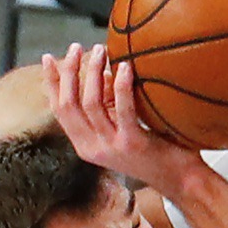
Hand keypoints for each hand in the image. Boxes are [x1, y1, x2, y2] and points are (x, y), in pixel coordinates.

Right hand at [42, 43, 206, 199]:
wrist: (179, 180)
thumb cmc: (154, 151)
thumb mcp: (122, 128)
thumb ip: (109, 106)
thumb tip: (103, 71)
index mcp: (85, 145)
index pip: (59, 111)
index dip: (51, 83)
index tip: (48, 58)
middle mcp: (93, 148)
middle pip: (68, 105)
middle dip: (67, 72)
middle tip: (75, 47)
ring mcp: (111, 147)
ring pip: (90, 103)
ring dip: (92, 72)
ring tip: (101, 50)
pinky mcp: (132, 143)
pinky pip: (122, 108)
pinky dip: (120, 84)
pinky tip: (125, 66)